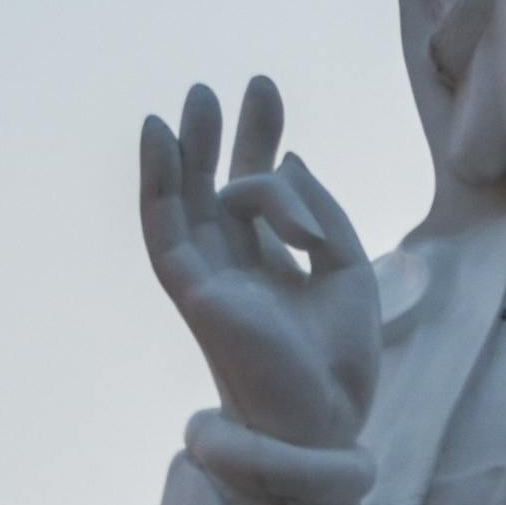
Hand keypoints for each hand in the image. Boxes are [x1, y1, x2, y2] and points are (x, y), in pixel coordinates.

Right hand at [139, 78, 375, 452]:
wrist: (326, 418)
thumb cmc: (338, 359)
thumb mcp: (347, 267)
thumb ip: (319, 212)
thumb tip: (289, 160)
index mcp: (271, 265)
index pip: (257, 189)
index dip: (259, 138)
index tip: (264, 89)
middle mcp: (234, 268)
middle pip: (219, 187)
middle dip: (227, 135)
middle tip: (237, 86)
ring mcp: (210, 279)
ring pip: (188, 204)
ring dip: (187, 151)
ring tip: (195, 99)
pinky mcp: (194, 293)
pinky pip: (166, 231)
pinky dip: (157, 184)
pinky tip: (157, 139)